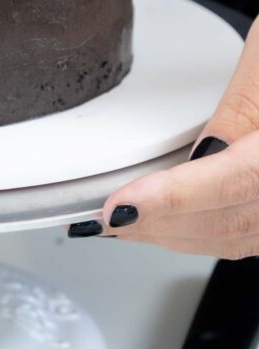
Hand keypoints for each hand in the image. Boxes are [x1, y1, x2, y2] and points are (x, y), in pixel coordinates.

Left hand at [69, 15, 258, 258]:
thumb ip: (239, 110)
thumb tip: (196, 157)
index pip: (233, 182)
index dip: (172, 201)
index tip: (119, 209)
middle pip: (234, 222)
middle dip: (161, 226)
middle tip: (104, 221)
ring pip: (245, 237)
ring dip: (180, 237)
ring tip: (127, 227)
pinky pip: (255, 233)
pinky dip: (210, 234)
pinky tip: (176, 227)